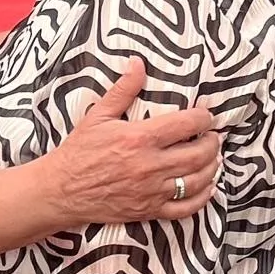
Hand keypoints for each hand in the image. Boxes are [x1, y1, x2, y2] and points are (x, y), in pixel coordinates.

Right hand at [41, 57, 221, 226]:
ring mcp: (152, 190)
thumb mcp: (98, 115)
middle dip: (212, 141)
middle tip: (212, 134)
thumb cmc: (79, 151)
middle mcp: (151, 165)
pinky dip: (202, 197)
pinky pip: (185, 208)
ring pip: (197, 179)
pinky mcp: (150, 210)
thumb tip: (138, 64)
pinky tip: (207, 186)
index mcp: (140, 138)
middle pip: (199, 153)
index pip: (187, 124)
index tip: (205, 113)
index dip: (203, 117)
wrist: (62, 189)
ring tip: (212, 156)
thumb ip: (123, 90)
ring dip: (211, 166)